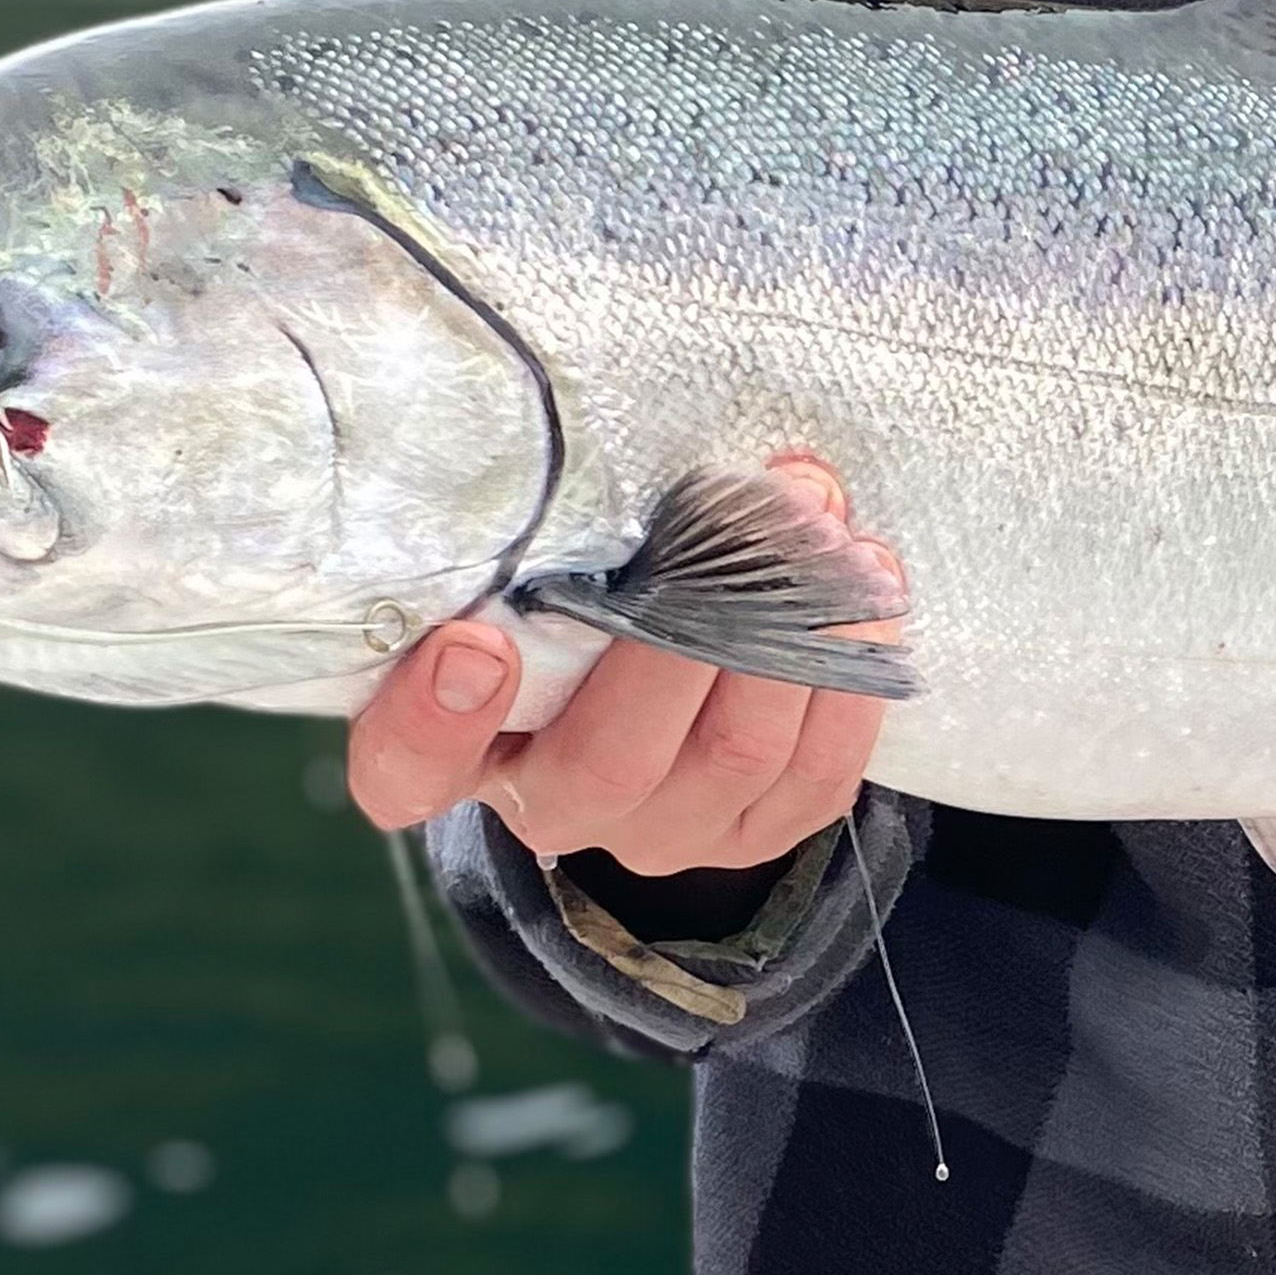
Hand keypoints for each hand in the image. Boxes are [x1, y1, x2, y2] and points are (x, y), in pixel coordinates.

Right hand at [344, 457, 899, 878]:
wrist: (674, 697)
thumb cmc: (584, 597)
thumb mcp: (540, 565)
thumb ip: (552, 529)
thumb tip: (646, 441)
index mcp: (461, 746)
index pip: (409, 768)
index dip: (435, 719)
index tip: (475, 640)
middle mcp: (553, 805)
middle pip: (608, 758)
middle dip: (689, 630)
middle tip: (740, 517)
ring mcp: (660, 832)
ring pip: (731, 757)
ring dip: (790, 634)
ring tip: (818, 528)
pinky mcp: (757, 833)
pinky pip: (815, 775)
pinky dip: (848, 679)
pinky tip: (867, 595)